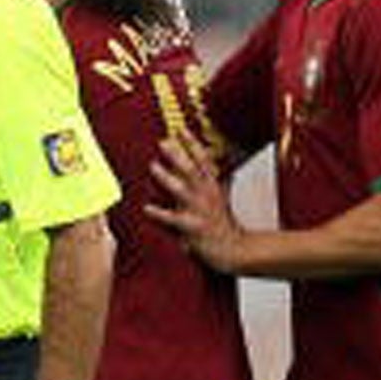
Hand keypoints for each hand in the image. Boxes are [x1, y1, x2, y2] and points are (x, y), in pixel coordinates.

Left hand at [145, 135, 246, 271]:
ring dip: (167, 177)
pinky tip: (146, 208)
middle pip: (191, 170)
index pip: (203, 160)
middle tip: (163, 142)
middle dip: (177, 155)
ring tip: (153, 166)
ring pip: (182, 190)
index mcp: (212, 185)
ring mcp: (200, 210)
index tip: (180, 129)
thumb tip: (210, 163)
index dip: (192, 143)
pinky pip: (174, 219)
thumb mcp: (220, 196)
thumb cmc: (222, 224)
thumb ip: (213, 179)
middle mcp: (207, 194)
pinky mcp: (193, 228)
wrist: (234, 249)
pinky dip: (160, 214)